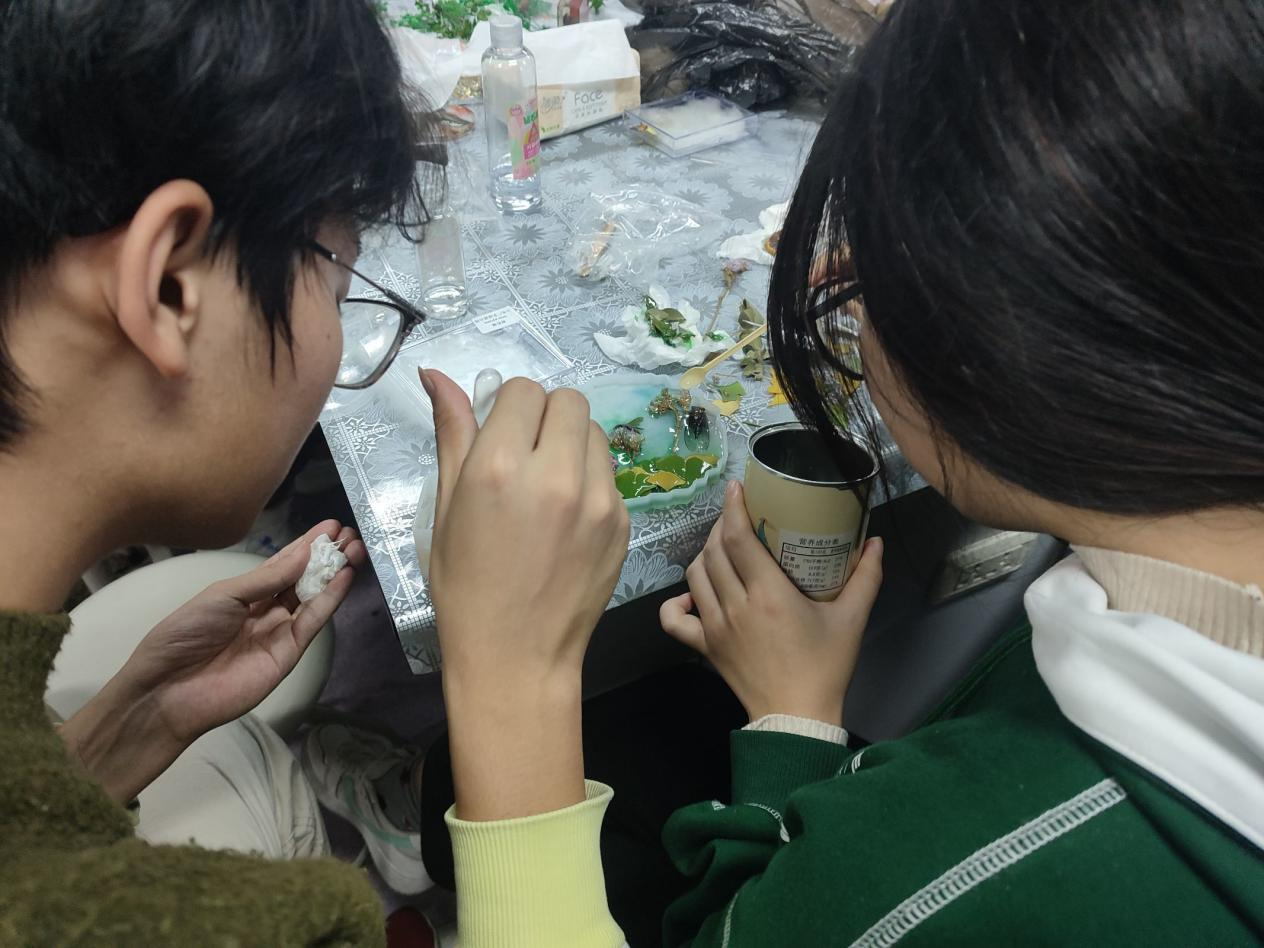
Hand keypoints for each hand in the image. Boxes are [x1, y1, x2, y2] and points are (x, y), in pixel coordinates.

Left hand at [129, 521, 365, 741]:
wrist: (169, 689)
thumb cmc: (186, 633)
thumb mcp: (223, 595)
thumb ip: (267, 578)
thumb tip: (304, 553)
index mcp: (246, 593)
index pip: (283, 564)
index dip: (307, 546)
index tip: (331, 527)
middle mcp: (267, 609)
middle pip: (304, 579)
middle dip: (327, 557)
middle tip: (350, 535)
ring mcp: (280, 631)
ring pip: (314, 597)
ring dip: (335, 574)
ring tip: (355, 549)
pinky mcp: (290, 653)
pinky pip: (313, 621)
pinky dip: (330, 599)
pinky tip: (344, 578)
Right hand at [423, 369, 628, 818]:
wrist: (516, 658)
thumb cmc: (465, 587)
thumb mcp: (445, 509)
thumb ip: (452, 435)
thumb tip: (437, 375)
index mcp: (501, 467)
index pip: (524, 390)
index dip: (509, 407)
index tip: (500, 436)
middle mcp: (556, 474)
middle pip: (569, 401)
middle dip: (546, 416)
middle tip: (527, 454)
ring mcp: (598, 500)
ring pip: (596, 433)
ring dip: (573, 444)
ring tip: (549, 486)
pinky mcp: (623, 522)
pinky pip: (611, 475)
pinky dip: (591, 481)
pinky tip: (567, 519)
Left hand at [660, 481, 882, 725]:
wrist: (797, 717)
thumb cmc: (825, 667)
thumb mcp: (852, 619)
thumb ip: (865, 577)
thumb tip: (874, 542)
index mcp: (770, 594)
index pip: (739, 539)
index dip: (733, 508)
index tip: (735, 488)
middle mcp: (736, 605)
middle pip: (714, 551)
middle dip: (722, 526)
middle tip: (739, 517)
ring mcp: (715, 627)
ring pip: (694, 576)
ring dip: (705, 554)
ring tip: (723, 547)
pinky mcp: (705, 647)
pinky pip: (674, 620)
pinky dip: (676, 602)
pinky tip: (693, 594)